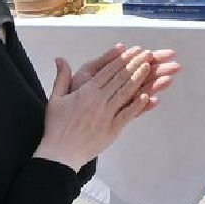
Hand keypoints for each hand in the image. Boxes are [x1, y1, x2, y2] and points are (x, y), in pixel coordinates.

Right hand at [35, 46, 177, 169]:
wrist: (60, 153)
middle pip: (120, 79)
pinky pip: (127, 114)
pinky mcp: (112, 129)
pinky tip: (148, 95)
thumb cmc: (56, 126)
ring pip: (125, 93)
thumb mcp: (55, 99)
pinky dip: (138, 105)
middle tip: (147, 54)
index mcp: (85, 92)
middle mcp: (97, 101)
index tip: (133, 50)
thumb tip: (60, 58)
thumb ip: (61, 77)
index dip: (122, 59)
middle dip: (134, 64)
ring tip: (149, 67)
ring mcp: (106, 115)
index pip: (107, 71)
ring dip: (139, 79)